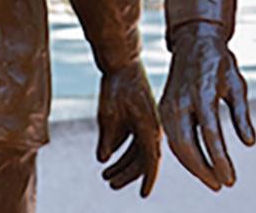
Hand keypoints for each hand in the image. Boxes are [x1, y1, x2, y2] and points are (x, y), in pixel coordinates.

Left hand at [96, 62, 162, 195]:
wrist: (122, 60)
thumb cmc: (116, 86)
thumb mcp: (108, 115)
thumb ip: (108, 139)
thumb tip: (103, 159)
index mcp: (150, 128)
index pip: (151, 162)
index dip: (148, 180)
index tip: (144, 195)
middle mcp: (152, 127)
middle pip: (142, 159)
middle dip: (126, 174)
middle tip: (110, 183)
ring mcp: (146, 121)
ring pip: (137, 150)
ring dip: (122, 163)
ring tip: (105, 174)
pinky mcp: (139, 115)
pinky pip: (133, 138)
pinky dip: (121, 149)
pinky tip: (106, 156)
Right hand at [158, 22, 254, 190]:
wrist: (193, 41)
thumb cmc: (220, 62)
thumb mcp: (237, 85)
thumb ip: (242, 115)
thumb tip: (249, 143)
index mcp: (202, 92)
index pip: (210, 135)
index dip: (220, 161)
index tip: (230, 179)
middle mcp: (181, 101)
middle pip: (187, 146)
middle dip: (204, 170)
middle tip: (221, 185)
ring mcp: (168, 105)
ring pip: (176, 146)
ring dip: (193, 167)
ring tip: (212, 180)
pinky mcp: (163, 108)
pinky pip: (172, 139)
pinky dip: (184, 156)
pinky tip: (199, 165)